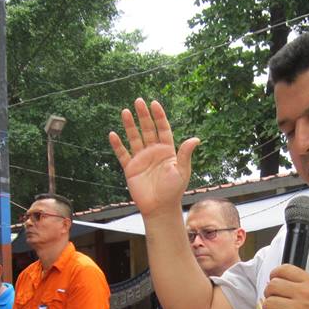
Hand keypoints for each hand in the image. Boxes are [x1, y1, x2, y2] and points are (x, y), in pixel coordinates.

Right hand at [108, 99, 199, 218]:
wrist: (160, 208)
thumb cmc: (174, 190)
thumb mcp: (182, 171)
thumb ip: (185, 154)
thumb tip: (196, 139)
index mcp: (167, 151)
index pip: (163, 129)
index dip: (159, 116)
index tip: (154, 103)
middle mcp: (153, 152)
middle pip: (147, 129)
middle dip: (143, 115)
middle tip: (138, 101)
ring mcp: (141, 159)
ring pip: (134, 138)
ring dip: (130, 125)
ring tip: (125, 111)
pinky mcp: (131, 168)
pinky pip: (122, 154)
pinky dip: (117, 145)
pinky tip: (113, 134)